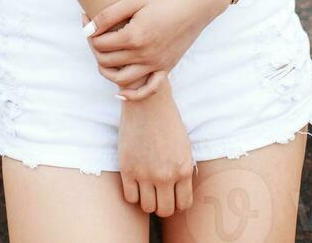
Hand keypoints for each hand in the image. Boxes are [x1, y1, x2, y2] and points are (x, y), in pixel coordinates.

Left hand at [81, 0, 230, 100]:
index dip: (89, 31)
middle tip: (94, 32)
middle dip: (96, 48)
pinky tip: (121, 91)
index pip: (100, 44)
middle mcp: (145, 55)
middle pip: (107, 61)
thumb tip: (87, 29)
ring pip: (122, 79)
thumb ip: (110, 14)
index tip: (86, 17)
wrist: (199, 0)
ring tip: (103, 56)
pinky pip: (148, 89)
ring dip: (107, 71)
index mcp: (135, 36)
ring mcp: (157, 64)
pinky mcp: (168, 67)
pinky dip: (133, 94)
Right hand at [118, 75, 194, 216]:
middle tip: (158, 193)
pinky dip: (133, 194)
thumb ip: (182, 171)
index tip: (172, 195)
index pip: (183, 204)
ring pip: (147, 207)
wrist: (147, 101)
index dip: (177, 202)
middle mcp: (166, 175)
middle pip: (165, 210)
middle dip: (163, 204)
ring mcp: (145, 174)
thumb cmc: (167, 120)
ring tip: (146, 187)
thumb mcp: (184, 146)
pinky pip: (130, 197)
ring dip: (147, 200)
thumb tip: (179, 193)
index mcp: (183, 169)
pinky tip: (135, 182)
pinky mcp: (128, 169)